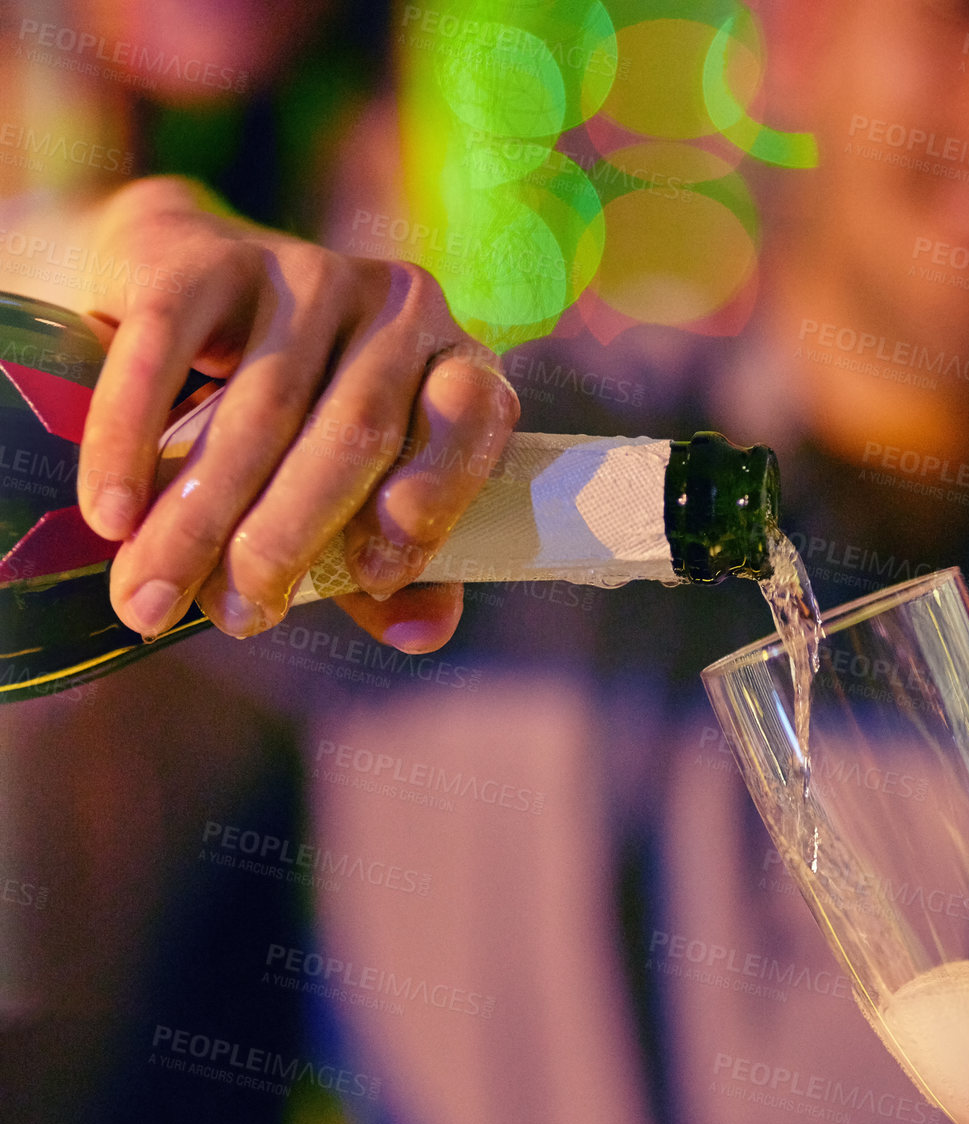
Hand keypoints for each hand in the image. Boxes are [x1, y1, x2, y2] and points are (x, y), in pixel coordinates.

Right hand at [76, 176, 518, 648]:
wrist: (171, 294)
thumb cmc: (287, 431)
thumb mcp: (345, 502)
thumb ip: (390, 573)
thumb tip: (421, 634)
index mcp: (451, 364)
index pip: (468, 423)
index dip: (428, 503)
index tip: (371, 580)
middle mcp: (394, 307)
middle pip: (353, 434)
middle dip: (286, 540)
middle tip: (234, 616)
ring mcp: (303, 270)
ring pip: (261, 409)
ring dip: (199, 517)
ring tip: (149, 596)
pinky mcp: (204, 254)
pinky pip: (165, 351)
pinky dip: (129, 443)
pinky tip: (111, 516)